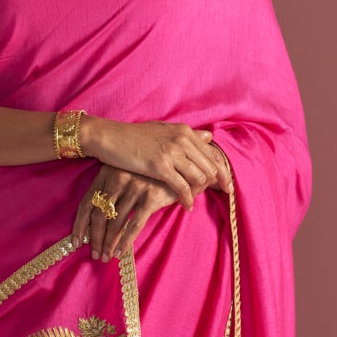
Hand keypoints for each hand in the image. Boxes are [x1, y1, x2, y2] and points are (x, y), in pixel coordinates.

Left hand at [71, 167, 182, 260]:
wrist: (181, 164)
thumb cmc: (149, 174)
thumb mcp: (124, 175)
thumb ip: (110, 193)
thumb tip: (94, 224)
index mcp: (106, 172)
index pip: (87, 203)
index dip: (80, 225)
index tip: (76, 243)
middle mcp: (118, 177)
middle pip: (99, 215)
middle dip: (95, 239)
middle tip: (95, 255)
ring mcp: (134, 186)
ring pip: (115, 222)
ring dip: (108, 243)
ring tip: (106, 257)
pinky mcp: (151, 196)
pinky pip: (133, 224)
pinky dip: (125, 241)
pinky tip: (120, 252)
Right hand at [81, 116, 228, 209]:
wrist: (110, 137)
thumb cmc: (134, 136)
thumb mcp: (164, 130)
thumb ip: (187, 135)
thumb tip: (208, 136)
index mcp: (184, 131)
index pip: (213, 153)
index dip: (223, 171)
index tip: (226, 185)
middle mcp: (182, 140)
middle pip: (211, 166)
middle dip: (217, 183)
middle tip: (218, 195)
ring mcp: (171, 153)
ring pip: (199, 177)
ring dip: (201, 191)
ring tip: (198, 199)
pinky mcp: (160, 166)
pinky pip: (182, 187)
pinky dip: (187, 199)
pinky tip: (187, 206)